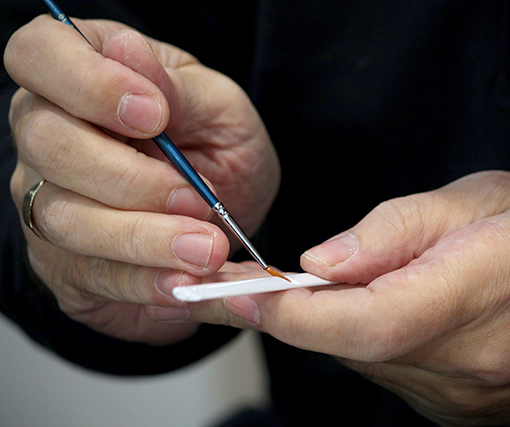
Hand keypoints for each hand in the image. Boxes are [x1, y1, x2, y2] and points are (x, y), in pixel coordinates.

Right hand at [4, 16, 279, 344]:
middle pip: (48, 145)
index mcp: (84, 77)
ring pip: (66, 219)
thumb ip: (177, 88)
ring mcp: (50, 202)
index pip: (39, 54)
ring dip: (143, 238)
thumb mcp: (219, 108)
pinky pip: (93, 276)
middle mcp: (51, 136)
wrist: (228, 217)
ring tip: (207, 248)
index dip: (88, 82)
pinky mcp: (68, 263)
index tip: (154, 115)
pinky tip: (185, 283)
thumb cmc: (219, 149)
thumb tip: (126, 49)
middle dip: (130, 178)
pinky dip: (145, 282)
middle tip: (196, 197)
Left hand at [204, 171, 509, 424]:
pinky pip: (386, 370)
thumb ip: (402, 227)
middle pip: (346, 346)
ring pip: (360, 360)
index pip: (362, 320)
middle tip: (225, 282)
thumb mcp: (493, 198)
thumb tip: (324, 259)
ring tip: (286, 287)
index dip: (290, 310)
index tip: (233, 292)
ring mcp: (459, 397)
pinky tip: (357, 307)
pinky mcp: (456, 407)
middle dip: (279, 313)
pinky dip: (356, 338)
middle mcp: (465, 363)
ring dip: (316, 323)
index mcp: (479, 295)